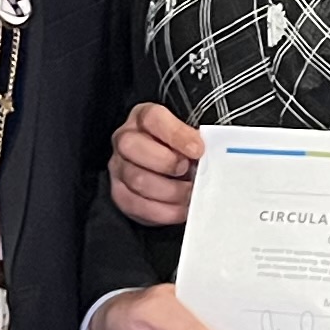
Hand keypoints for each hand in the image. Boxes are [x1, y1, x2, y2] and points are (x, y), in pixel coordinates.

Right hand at [109, 104, 204, 227]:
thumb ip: (195, 142)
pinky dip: (163, 211)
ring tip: (190, 194)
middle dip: (166, 163)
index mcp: (143, 118)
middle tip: (189, 172)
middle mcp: (125, 140)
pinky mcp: (120, 194)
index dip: (176, 134)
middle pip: (132, 147)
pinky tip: (180, 209)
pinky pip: (136, 205)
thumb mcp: (189, 138)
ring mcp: (119, 168)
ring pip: (136, 179)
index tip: (197, 150)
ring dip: (170, 191)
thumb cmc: (181, 151)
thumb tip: (211, 157)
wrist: (169, 171)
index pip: (153, 119)